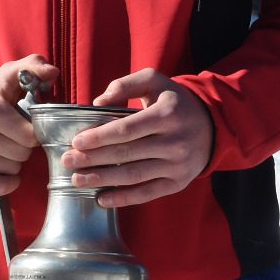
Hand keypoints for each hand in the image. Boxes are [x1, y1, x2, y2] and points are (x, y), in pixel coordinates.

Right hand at [0, 56, 55, 191]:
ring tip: (2, 146)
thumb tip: (53, 72)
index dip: (33, 132)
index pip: (32, 136)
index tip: (24, 125)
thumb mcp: (7, 75)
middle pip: (23, 154)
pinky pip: (1, 187)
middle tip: (12, 136)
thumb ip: (33, 65)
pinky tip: (0, 165)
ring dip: (13, 161)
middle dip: (22, 146)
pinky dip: (6, 180)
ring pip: (13, 170)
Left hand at [67, 68, 214, 206]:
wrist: (211, 126)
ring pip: (133, 175)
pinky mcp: (178, 183)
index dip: (99, 137)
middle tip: (68, 160)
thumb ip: (125, 84)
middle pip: (126, 153)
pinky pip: (147, 193)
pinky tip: (101, 198)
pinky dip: (123, 198)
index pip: (126, 129)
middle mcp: (174, 142)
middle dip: (93, 159)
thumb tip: (97, 102)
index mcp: (167, 115)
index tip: (76, 142)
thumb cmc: (174, 102)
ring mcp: (177, 165)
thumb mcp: (155, 81)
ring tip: (77, 179)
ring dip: (102, 179)